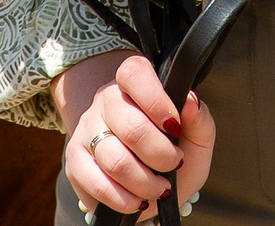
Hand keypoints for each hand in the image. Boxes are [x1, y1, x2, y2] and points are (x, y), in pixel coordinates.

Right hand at [52, 50, 214, 219]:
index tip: (175, 128)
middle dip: (161, 155)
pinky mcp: (75, 162)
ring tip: (159, 188)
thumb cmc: (175, 151)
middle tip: (174, 164)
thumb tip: (190, 101)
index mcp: (135, 84)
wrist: (152, 182)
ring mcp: (87, 130)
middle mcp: (106, 101)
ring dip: (145, 183)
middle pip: (131, 126)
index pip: (134, 73)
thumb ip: (199, 119)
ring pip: (115, 160)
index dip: (156, 100)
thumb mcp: (196, 137)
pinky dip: (123, 199)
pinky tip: (137, 200)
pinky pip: (97, 184)